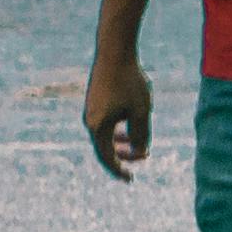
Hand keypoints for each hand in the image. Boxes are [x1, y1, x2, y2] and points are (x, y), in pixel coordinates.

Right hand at [85, 51, 156, 178]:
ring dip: (121, 143)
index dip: (119, 170)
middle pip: (104, 148)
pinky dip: (116, 130)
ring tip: (138, 145)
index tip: (130, 180)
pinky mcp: (94, 100)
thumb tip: (141, 152)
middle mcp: (89, 120)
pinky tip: (129, 125)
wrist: (114, 51)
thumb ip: (141, 134)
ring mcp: (90, 110)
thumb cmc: (130, 80)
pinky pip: (104, 123)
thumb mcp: (141, 110)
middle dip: (123, 157)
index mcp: (98, 127)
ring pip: (105, 135)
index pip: (107, 157)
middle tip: (140, 160)